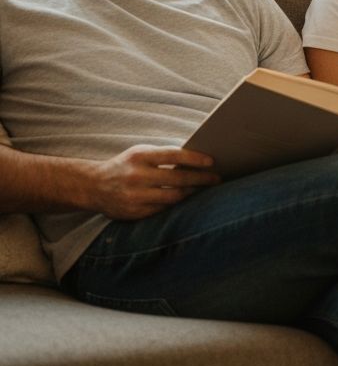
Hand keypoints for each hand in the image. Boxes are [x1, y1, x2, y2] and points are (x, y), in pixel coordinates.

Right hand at [84, 146, 218, 220]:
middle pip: (177, 179)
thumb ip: (163, 155)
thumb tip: (197, 158)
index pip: (173, 155)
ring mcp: (135, 196)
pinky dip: (177, 205)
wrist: (93, 186)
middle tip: (217, 178)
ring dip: (192, 193)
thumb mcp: (140, 153)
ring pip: (173, 197)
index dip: (194, 158)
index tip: (212, 161)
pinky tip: (188, 200)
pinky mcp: (134, 213)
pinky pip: (163, 209)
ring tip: (205, 189)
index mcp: (139, 157)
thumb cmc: (126, 165)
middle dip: (201, 179)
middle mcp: (136, 176)